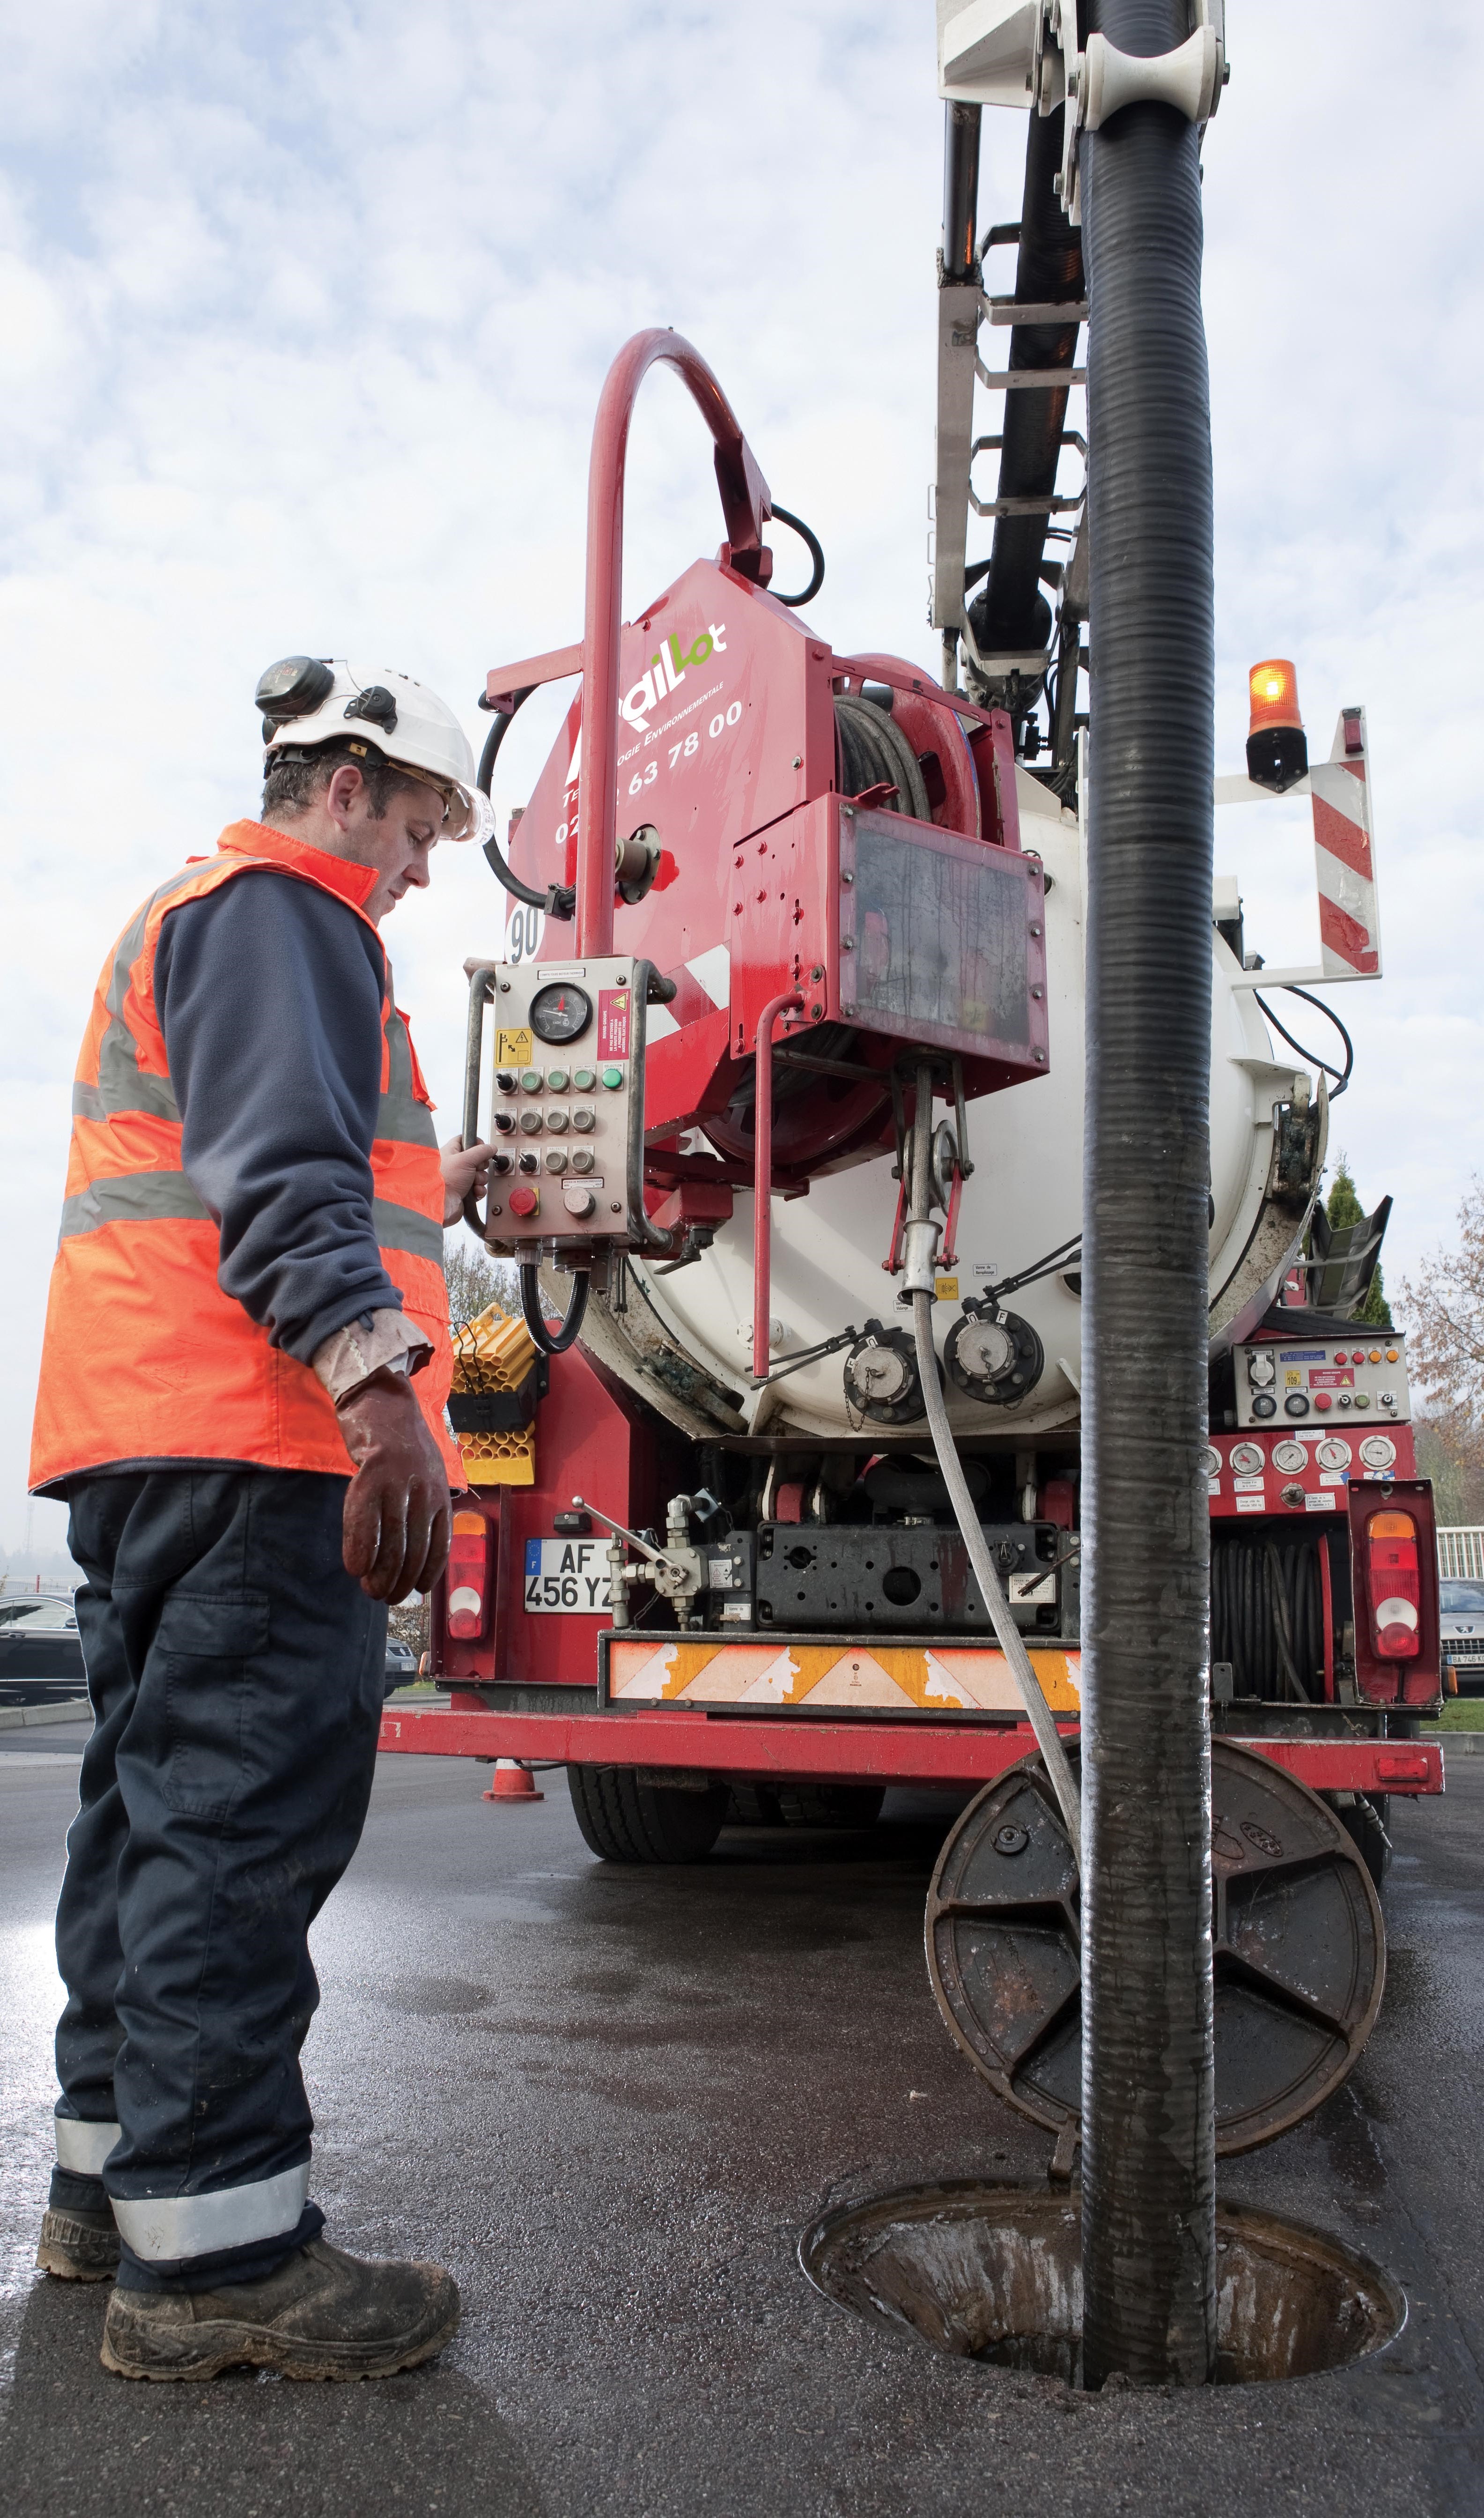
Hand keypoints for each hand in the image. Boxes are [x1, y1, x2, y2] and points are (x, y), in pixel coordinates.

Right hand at [337, 1368, 451, 1603]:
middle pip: (415, 1550)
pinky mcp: (372, 1474)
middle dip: (399, 1581)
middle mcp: (425, 1491)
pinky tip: (354, 1567)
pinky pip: (366, 1522)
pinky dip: (360, 1549)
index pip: (440, 1546)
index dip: (427, 1574)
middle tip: (383, 1596)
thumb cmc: (399, 1445)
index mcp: (440, 1494)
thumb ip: (423, 1510)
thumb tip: (413, 1556)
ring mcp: (400, 1483)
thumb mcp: (424, 1476)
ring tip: (369, 1589)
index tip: (415, 1590)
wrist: (380, 1400)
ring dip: (380, 1574)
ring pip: (392, 1541)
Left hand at [440, 1133, 497, 1227]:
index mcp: (450, 1152)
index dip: (476, 1143)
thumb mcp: (466, 1160)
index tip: (483, 1147)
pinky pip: (479, 1187)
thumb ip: (481, 1151)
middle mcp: (455, 1164)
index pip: (465, 1140)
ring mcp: (460, 1178)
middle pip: (477, 1159)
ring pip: (479, 1174)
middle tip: (475, 1168)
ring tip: (472, 1182)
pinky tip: (473, 1191)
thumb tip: (491, 1147)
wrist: (442, 1205)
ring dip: (480, 1179)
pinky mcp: (465, 1190)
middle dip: (481, 1166)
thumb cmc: (445, 1181)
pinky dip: (479, 1190)